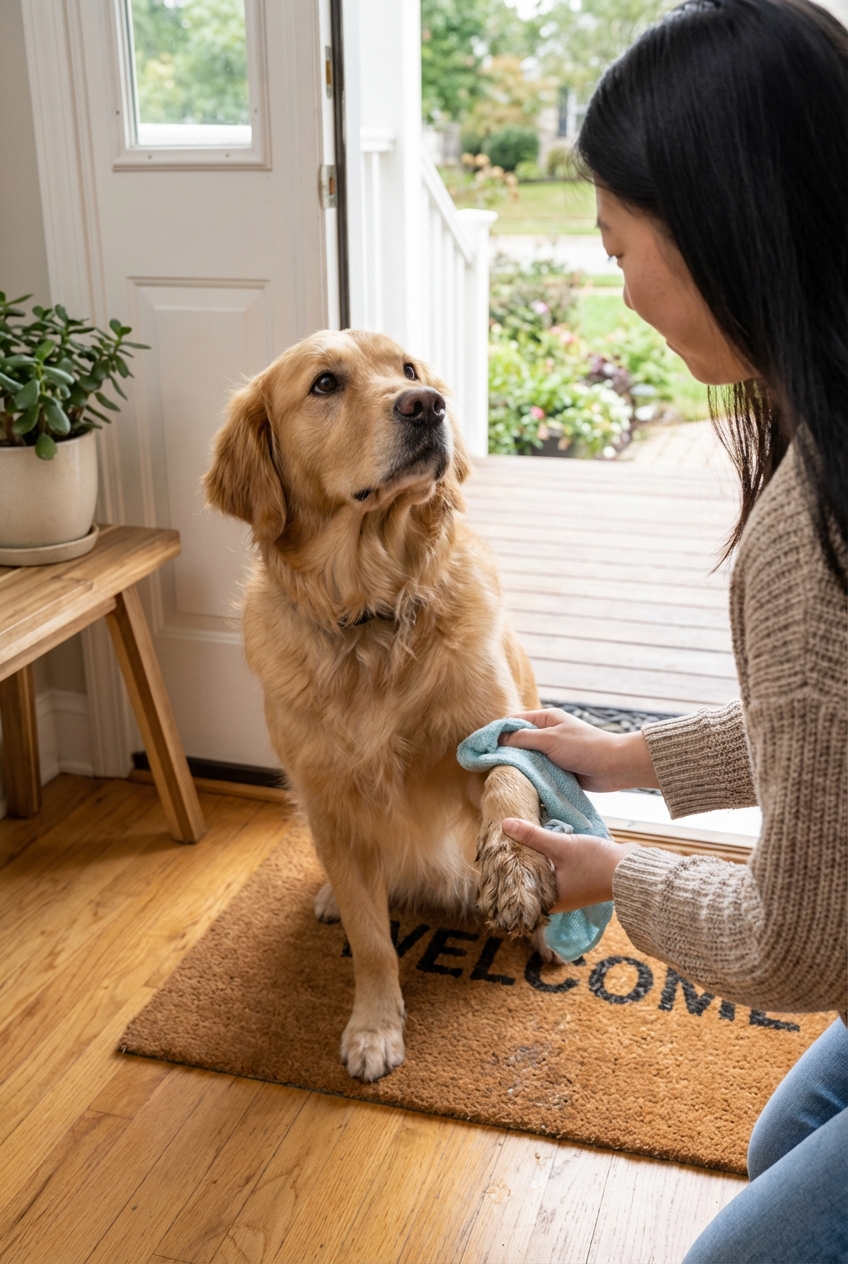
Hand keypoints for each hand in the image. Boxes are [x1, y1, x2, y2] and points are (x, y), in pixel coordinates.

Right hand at [498, 708, 659, 791]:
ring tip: (498, 776)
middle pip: (518, 741)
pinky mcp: (558, 768)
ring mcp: (552, 752)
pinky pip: (538, 771)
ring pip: (527, 758)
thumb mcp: (550, 740)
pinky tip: (517, 784)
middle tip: (485, 764)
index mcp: (546, 719)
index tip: (479, 745)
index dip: (496, 732)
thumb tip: (498, 740)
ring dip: (517, 766)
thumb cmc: (584, 747)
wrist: (614, 766)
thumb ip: (522, 739)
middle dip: (503, 751)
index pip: (513, 722)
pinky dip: (529, 776)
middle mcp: (547, 733)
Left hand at [502, 817, 637, 911]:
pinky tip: (542, 842)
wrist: (632, 870)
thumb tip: (505, 824)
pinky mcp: (576, 881)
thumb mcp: (561, 846)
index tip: (494, 852)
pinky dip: (547, 857)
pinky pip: (554, 869)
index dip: (506, 869)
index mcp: (548, 900)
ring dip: (534, 857)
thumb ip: (533, 836)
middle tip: (504, 841)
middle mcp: (555, 900)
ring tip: (519, 838)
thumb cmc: (596, 864)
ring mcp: (567, 892)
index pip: (518, 886)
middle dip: (519, 861)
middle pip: (529, 879)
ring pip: (542, 873)